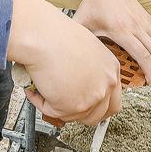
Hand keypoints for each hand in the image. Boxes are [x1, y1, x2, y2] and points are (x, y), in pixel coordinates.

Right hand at [7, 0, 120, 125]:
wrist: (43, 35)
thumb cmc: (56, 34)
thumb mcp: (83, 50)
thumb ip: (87, 70)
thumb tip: (78, 84)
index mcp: (111, 69)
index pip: (113, 99)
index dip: (97, 105)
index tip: (85, 103)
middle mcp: (107, 84)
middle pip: (100, 114)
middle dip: (81, 114)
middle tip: (64, 105)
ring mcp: (92, 97)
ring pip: (75, 117)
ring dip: (58, 106)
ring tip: (46, 89)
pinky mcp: (73, 107)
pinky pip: (53, 112)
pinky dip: (41, 102)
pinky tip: (36, 88)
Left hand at [74, 0, 150, 84]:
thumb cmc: (91, 6)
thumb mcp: (82, 25)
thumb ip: (79, 42)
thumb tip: (73, 62)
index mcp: (121, 30)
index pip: (142, 54)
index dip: (149, 71)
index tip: (150, 83)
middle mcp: (137, 25)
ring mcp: (145, 20)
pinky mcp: (148, 17)